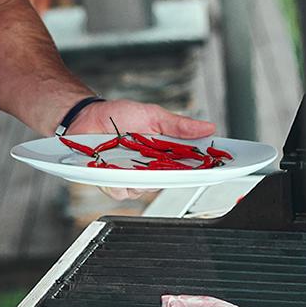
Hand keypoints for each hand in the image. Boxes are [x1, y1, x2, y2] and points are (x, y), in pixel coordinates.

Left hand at [68, 99, 216, 201]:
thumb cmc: (119, 116)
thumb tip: (208, 127)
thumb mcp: (153, 115)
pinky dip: (119, 181)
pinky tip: (114, 167)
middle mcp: (150, 169)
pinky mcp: (111, 182)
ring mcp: (131, 177)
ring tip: (133, 158)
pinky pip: (121, 191)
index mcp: (164, 154)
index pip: (189, 167)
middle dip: (172, 175)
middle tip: (168, 161)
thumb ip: (179, 126)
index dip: (204, 170)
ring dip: (141, 176)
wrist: (87, 116)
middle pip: (169, 182)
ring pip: (145, 190)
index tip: (219, 168)